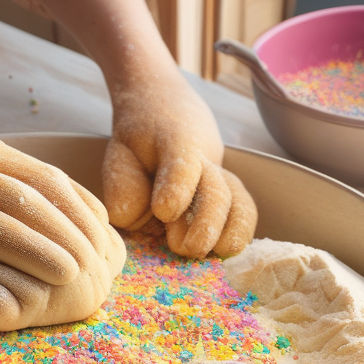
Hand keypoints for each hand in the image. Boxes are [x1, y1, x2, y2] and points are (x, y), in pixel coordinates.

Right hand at [0, 132, 125, 330]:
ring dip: (30, 258)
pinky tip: (12, 311)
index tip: (101, 244)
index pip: (39, 181)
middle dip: (60, 238)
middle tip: (90, 268)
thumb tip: (90, 214)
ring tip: (67, 279)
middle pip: (16, 206)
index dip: (76, 214)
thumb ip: (19, 179)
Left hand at [104, 72, 257, 258]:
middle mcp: (204, 159)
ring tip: (214, 253)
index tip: (165, 212)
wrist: (166, 110)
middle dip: (205, 222)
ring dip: (229, 231)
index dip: (177, 187)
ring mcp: (220, 174)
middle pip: (215, 190)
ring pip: (236, 200)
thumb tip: (147, 216)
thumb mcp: (120, 155)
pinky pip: (244, 210)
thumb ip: (125, 185)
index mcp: (174, 142)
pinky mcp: (230, 190)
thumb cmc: (138, 141)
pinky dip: (240, 232)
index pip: (182, 165)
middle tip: (186, 248)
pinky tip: (227, 251)